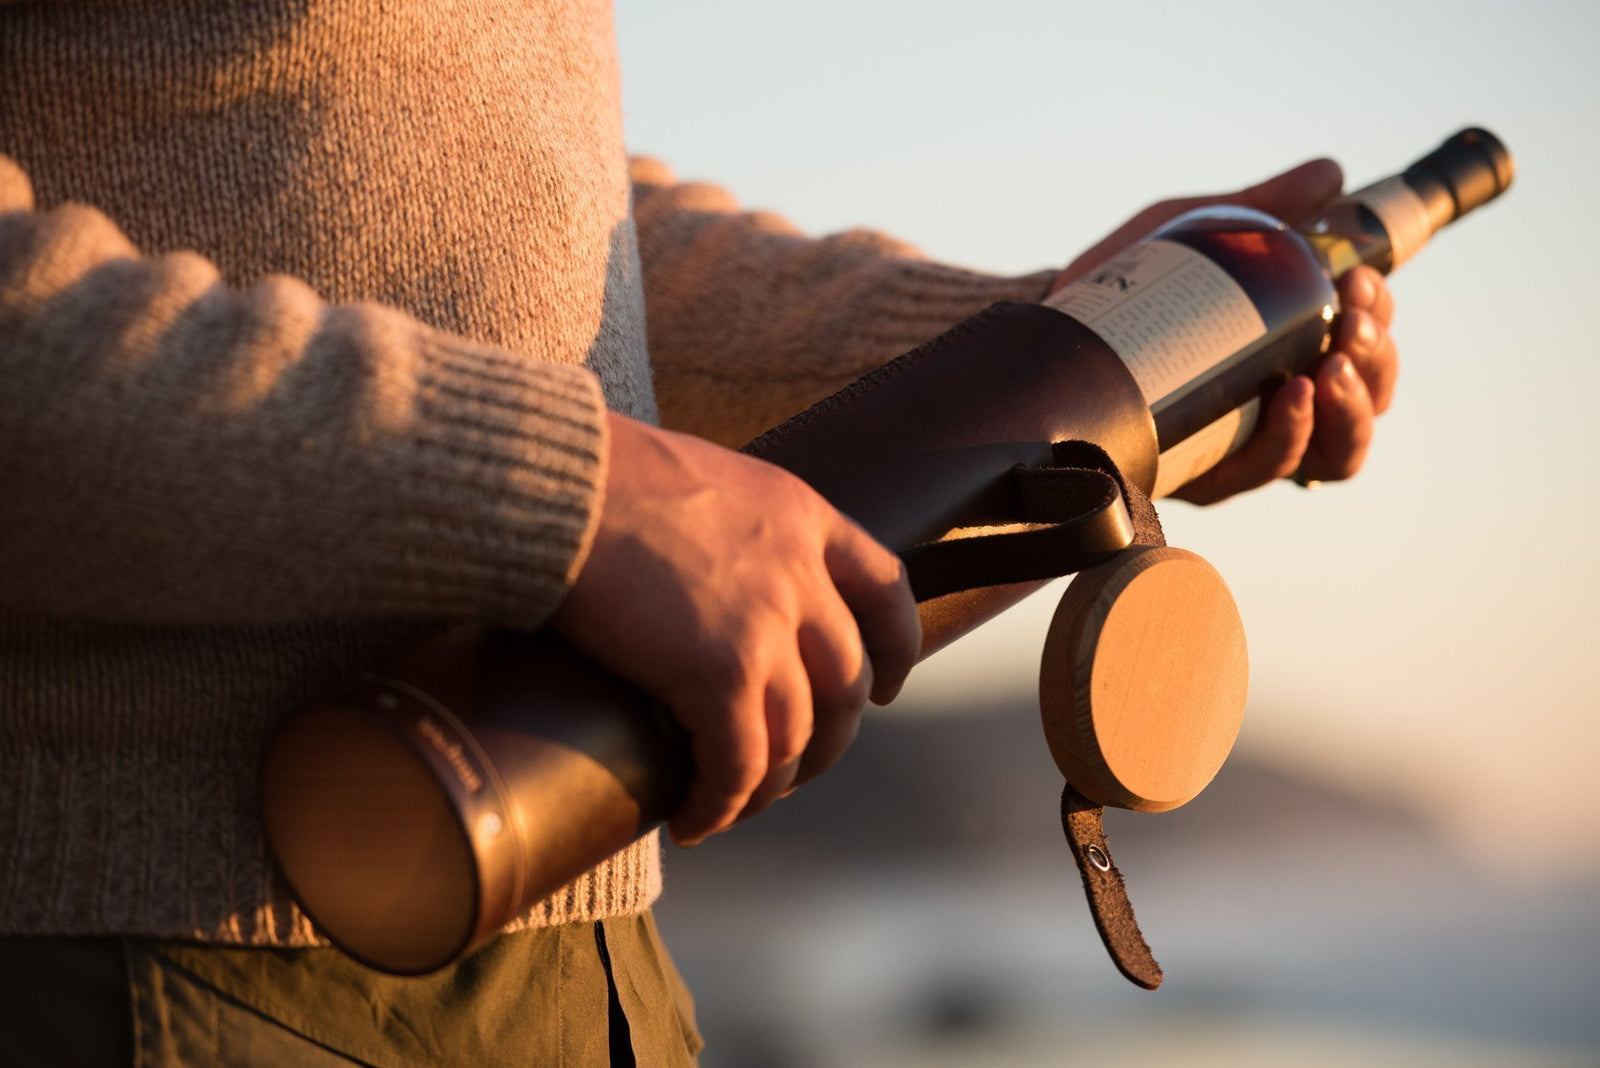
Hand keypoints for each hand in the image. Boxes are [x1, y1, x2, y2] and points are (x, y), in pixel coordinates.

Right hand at [552, 413, 920, 846]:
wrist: (559, 485)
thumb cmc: (600, 475)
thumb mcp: (703, 479)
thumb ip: (734, 527)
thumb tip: (710, 570)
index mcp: (802, 517)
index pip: (885, 590)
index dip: (895, 650)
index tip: (886, 689)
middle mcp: (800, 574)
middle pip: (846, 682)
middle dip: (828, 739)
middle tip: (795, 767)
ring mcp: (767, 628)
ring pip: (795, 736)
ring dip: (769, 784)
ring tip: (734, 804)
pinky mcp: (719, 675)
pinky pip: (738, 765)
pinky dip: (721, 803)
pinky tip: (696, 820)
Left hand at [1047, 160, 1398, 504]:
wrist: (1047, 324)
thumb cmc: (1128, 280)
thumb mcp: (1198, 230)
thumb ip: (1261, 206)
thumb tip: (1329, 172)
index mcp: (1293, 351)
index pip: (1366, 350)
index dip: (1380, 320)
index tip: (1358, 281)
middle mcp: (1278, 408)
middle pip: (1365, 404)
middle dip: (1373, 361)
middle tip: (1349, 321)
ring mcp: (1241, 445)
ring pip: (1332, 452)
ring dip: (1349, 409)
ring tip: (1329, 366)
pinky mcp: (1201, 473)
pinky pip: (1262, 472)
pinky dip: (1288, 439)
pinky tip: (1293, 399)